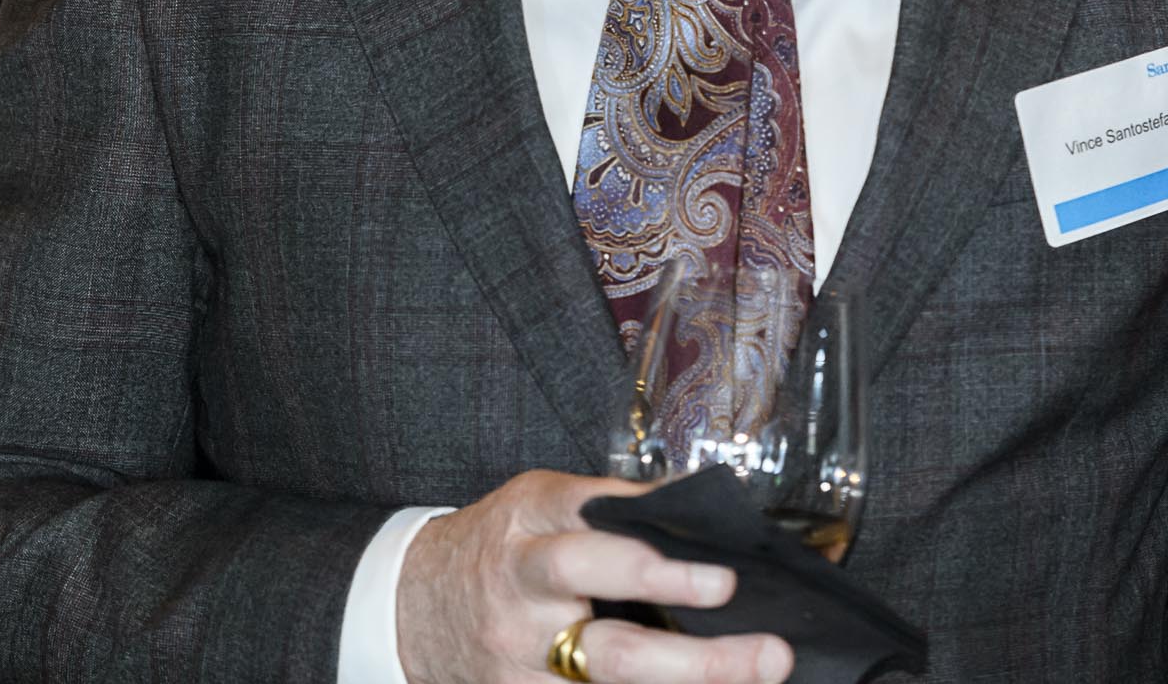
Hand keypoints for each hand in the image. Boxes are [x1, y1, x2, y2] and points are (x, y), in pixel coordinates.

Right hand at [396, 470, 792, 683]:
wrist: (412, 606)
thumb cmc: (497, 547)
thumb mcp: (538, 503)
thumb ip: (610, 505)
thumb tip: (697, 501)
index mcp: (530, 525)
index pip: (594, 535)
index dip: (656, 559)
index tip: (724, 575)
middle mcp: (524, 594)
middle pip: (605, 624)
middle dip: (682, 634)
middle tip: (754, 639)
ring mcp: (522, 659)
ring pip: (606, 678)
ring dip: (684, 678)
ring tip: (753, 672)